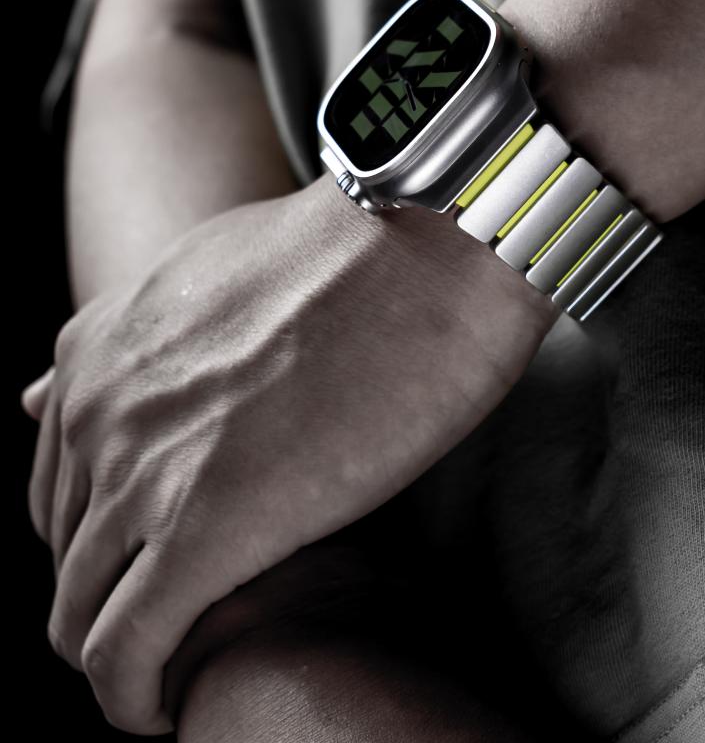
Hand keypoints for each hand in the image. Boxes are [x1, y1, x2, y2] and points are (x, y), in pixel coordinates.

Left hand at [25, 173, 559, 733]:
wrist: (432, 240)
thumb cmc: (363, 255)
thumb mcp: (217, 274)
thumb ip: (130, 341)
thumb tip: (33, 391)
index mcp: (101, 348)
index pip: (62, 484)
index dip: (107, 538)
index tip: (161, 564)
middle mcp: (100, 406)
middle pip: (68, 552)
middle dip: (111, 597)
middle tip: (181, 623)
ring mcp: (143, 468)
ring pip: (81, 614)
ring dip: (119, 659)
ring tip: (175, 674)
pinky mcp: (204, 528)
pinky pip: (124, 656)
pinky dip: (133, 699)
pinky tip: (166, 708)